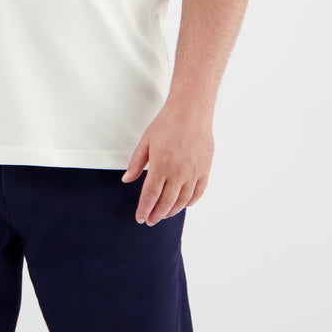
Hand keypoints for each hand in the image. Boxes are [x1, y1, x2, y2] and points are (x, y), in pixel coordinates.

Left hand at [121, 98, 213, 224]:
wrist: (191, 111)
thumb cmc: (166, 124)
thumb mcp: (145, 142)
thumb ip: (136, 163)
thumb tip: (126, 180)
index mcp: (160, 166)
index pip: (150, 196)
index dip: (144, 210)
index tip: (140, 218)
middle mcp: (178, 173)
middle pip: (166, 203)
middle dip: (156, 215)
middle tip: (150, 220)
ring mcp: (193, 173)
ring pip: (182, 201)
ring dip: (172, 211)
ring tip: (164, 214)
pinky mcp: (205, 170)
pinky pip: (198, 192)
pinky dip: (190, 202)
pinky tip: (183, 205)